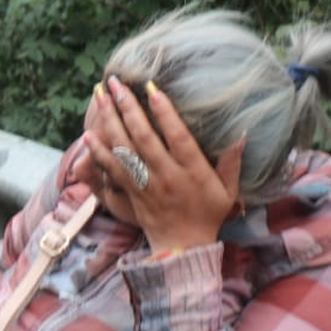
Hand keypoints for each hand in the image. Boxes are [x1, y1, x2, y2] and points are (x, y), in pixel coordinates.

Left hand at [83, 76, 244, 253]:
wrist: (184, 248)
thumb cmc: (208, 215)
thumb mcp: (228, 190)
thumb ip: (232, 162)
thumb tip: (243, 133)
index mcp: (192, 171)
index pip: (177, 137)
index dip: (164, 112)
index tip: (151, 89)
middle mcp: (166, 175)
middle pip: (144, 138)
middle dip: (128, 108)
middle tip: (114, 83)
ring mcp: (146, 185)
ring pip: (124, 150)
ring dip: (110, 122)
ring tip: (99, 97)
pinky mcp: (131, 193)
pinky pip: (112, 170)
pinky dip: (99, 153)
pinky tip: (88, 135)